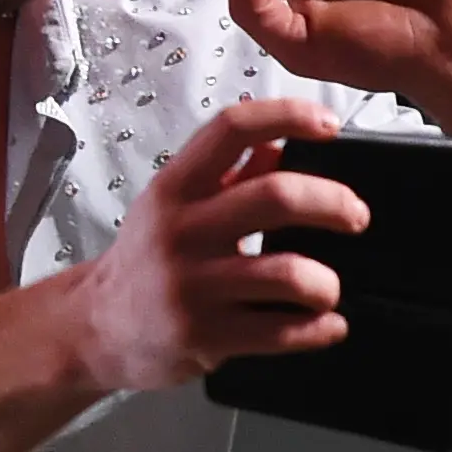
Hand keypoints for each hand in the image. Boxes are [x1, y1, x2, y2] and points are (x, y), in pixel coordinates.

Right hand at [62, 99, 369, 392]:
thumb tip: (280, 142)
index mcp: (174, 189)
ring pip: (289, 274)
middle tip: (355, 217)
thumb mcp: (173, 208)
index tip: (329, 126)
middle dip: (334, 203)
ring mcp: (191, 286)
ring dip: (326, 283)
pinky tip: (324, 325)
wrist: (95, 328)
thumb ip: (227, 176)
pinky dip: (320, 329)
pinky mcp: (204, 335)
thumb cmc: (143, 263)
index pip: (231, 129)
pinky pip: (284, 332)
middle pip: (277, 196)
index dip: (288, 116)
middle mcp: (180, 231)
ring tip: (326, 289)